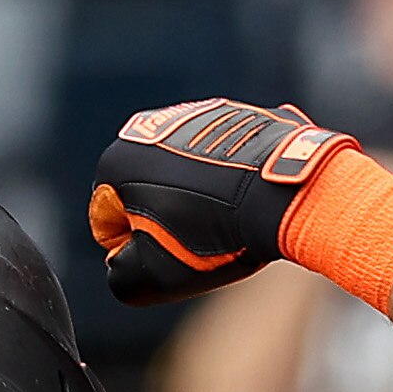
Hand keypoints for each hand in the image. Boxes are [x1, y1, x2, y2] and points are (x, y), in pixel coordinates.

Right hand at [90, 100, 361, 307]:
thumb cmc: (215, 236)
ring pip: (186, 173)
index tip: (174, 254)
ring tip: (229, 221)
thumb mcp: (155, 277)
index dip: (138, 252)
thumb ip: (121, 276)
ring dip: (199, 199)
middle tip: (203, 241)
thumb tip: (120, 265)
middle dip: (168, 221)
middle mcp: (149, 127)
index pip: (108, 223)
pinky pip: (223, 158)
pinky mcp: (236, 114)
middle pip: (147, 194)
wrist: (284, 195)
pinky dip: (231, 178)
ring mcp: (195, 115)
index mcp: (118, 160)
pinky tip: (249, 199)